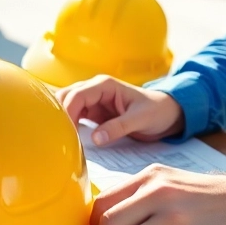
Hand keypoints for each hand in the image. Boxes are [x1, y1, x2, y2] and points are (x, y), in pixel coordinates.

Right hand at [57, 76, 183, 145]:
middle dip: (59, 115)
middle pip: (65, 98)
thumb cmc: (157, 111)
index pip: (77, 95)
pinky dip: (68, 125)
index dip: (67, 113)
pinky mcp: (93, 112)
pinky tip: (67, 138)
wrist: (167, 113)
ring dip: (62, 120)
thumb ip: (119, 127)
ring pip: (66, 106)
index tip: (65, 132)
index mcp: (105, 85)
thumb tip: (96, 138)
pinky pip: (74, 116)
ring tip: (60, 139)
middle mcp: (95, 89)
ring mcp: (92, 100)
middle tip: (58, 137)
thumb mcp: (140, 119)